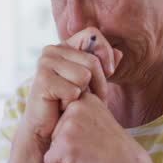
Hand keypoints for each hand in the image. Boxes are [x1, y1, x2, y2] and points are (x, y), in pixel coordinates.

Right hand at [23, 27, 122, 149]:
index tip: (109, 72)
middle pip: (92, 60)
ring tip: (72, 101)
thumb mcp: (92, 83)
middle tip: (89, 98)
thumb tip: (119, 53)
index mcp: (64, 46)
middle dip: (99, 84)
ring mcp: (45, 63)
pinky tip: (61, 106)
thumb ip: (104, 67)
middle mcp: (52, 50)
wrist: (47, 129)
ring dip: (84, 95)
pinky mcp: (42, 80)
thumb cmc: (71, 104)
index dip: (105, 52)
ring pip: (84, 76)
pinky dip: (72, 104)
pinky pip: (74, 90)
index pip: (92, 34)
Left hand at [43, 92, 160, 162]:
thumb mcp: (98, 120)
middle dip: (67, 144)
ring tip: (86, 157)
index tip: (91, 138)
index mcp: (85, 99)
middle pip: (55, 129)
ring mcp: (69, 125)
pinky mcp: (64, 144)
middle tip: (90, 149)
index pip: (63, 115)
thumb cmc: (110, 149)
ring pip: (52, 144)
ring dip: (64, 156)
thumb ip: (80, 112)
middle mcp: (76, 107)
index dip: (74, 131)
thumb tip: (58, 107)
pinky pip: (49, 160)